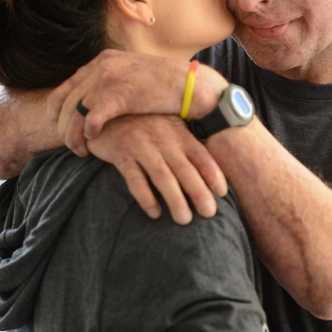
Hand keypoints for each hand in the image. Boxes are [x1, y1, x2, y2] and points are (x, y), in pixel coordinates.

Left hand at [46, 49, 226, 154]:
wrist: (189, 84)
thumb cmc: (164, 84)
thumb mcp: (132, 73)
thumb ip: (112, 79)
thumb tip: (95, 96)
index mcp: (103, 60)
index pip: (67, 85)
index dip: (57, 107)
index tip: (57, 123)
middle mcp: (102, 66)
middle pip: (66, 100)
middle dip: (63, 126)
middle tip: (68, 144)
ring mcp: (109, 79)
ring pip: (75, 112)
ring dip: (73, 135)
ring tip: (80, 150)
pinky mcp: (119, 96)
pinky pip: (91, 119)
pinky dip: (88, 133)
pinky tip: (93, 141)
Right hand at [86, 114, 227, 224]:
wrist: (108, 111)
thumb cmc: (144, 124)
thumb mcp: (168, 128)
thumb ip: (184, 145)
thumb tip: (207, 173)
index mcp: (177, 133)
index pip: (199, 154)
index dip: (212, 173)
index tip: (223, 193)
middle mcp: (162, 138)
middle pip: (184, 168)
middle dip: (198, 191)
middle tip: (209, 213)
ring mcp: (141, 146)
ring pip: (162, 175)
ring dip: (175, 199)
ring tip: (185, 220)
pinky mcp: (121, 155)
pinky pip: (135, 179)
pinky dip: (146, 197)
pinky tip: (155, 213)